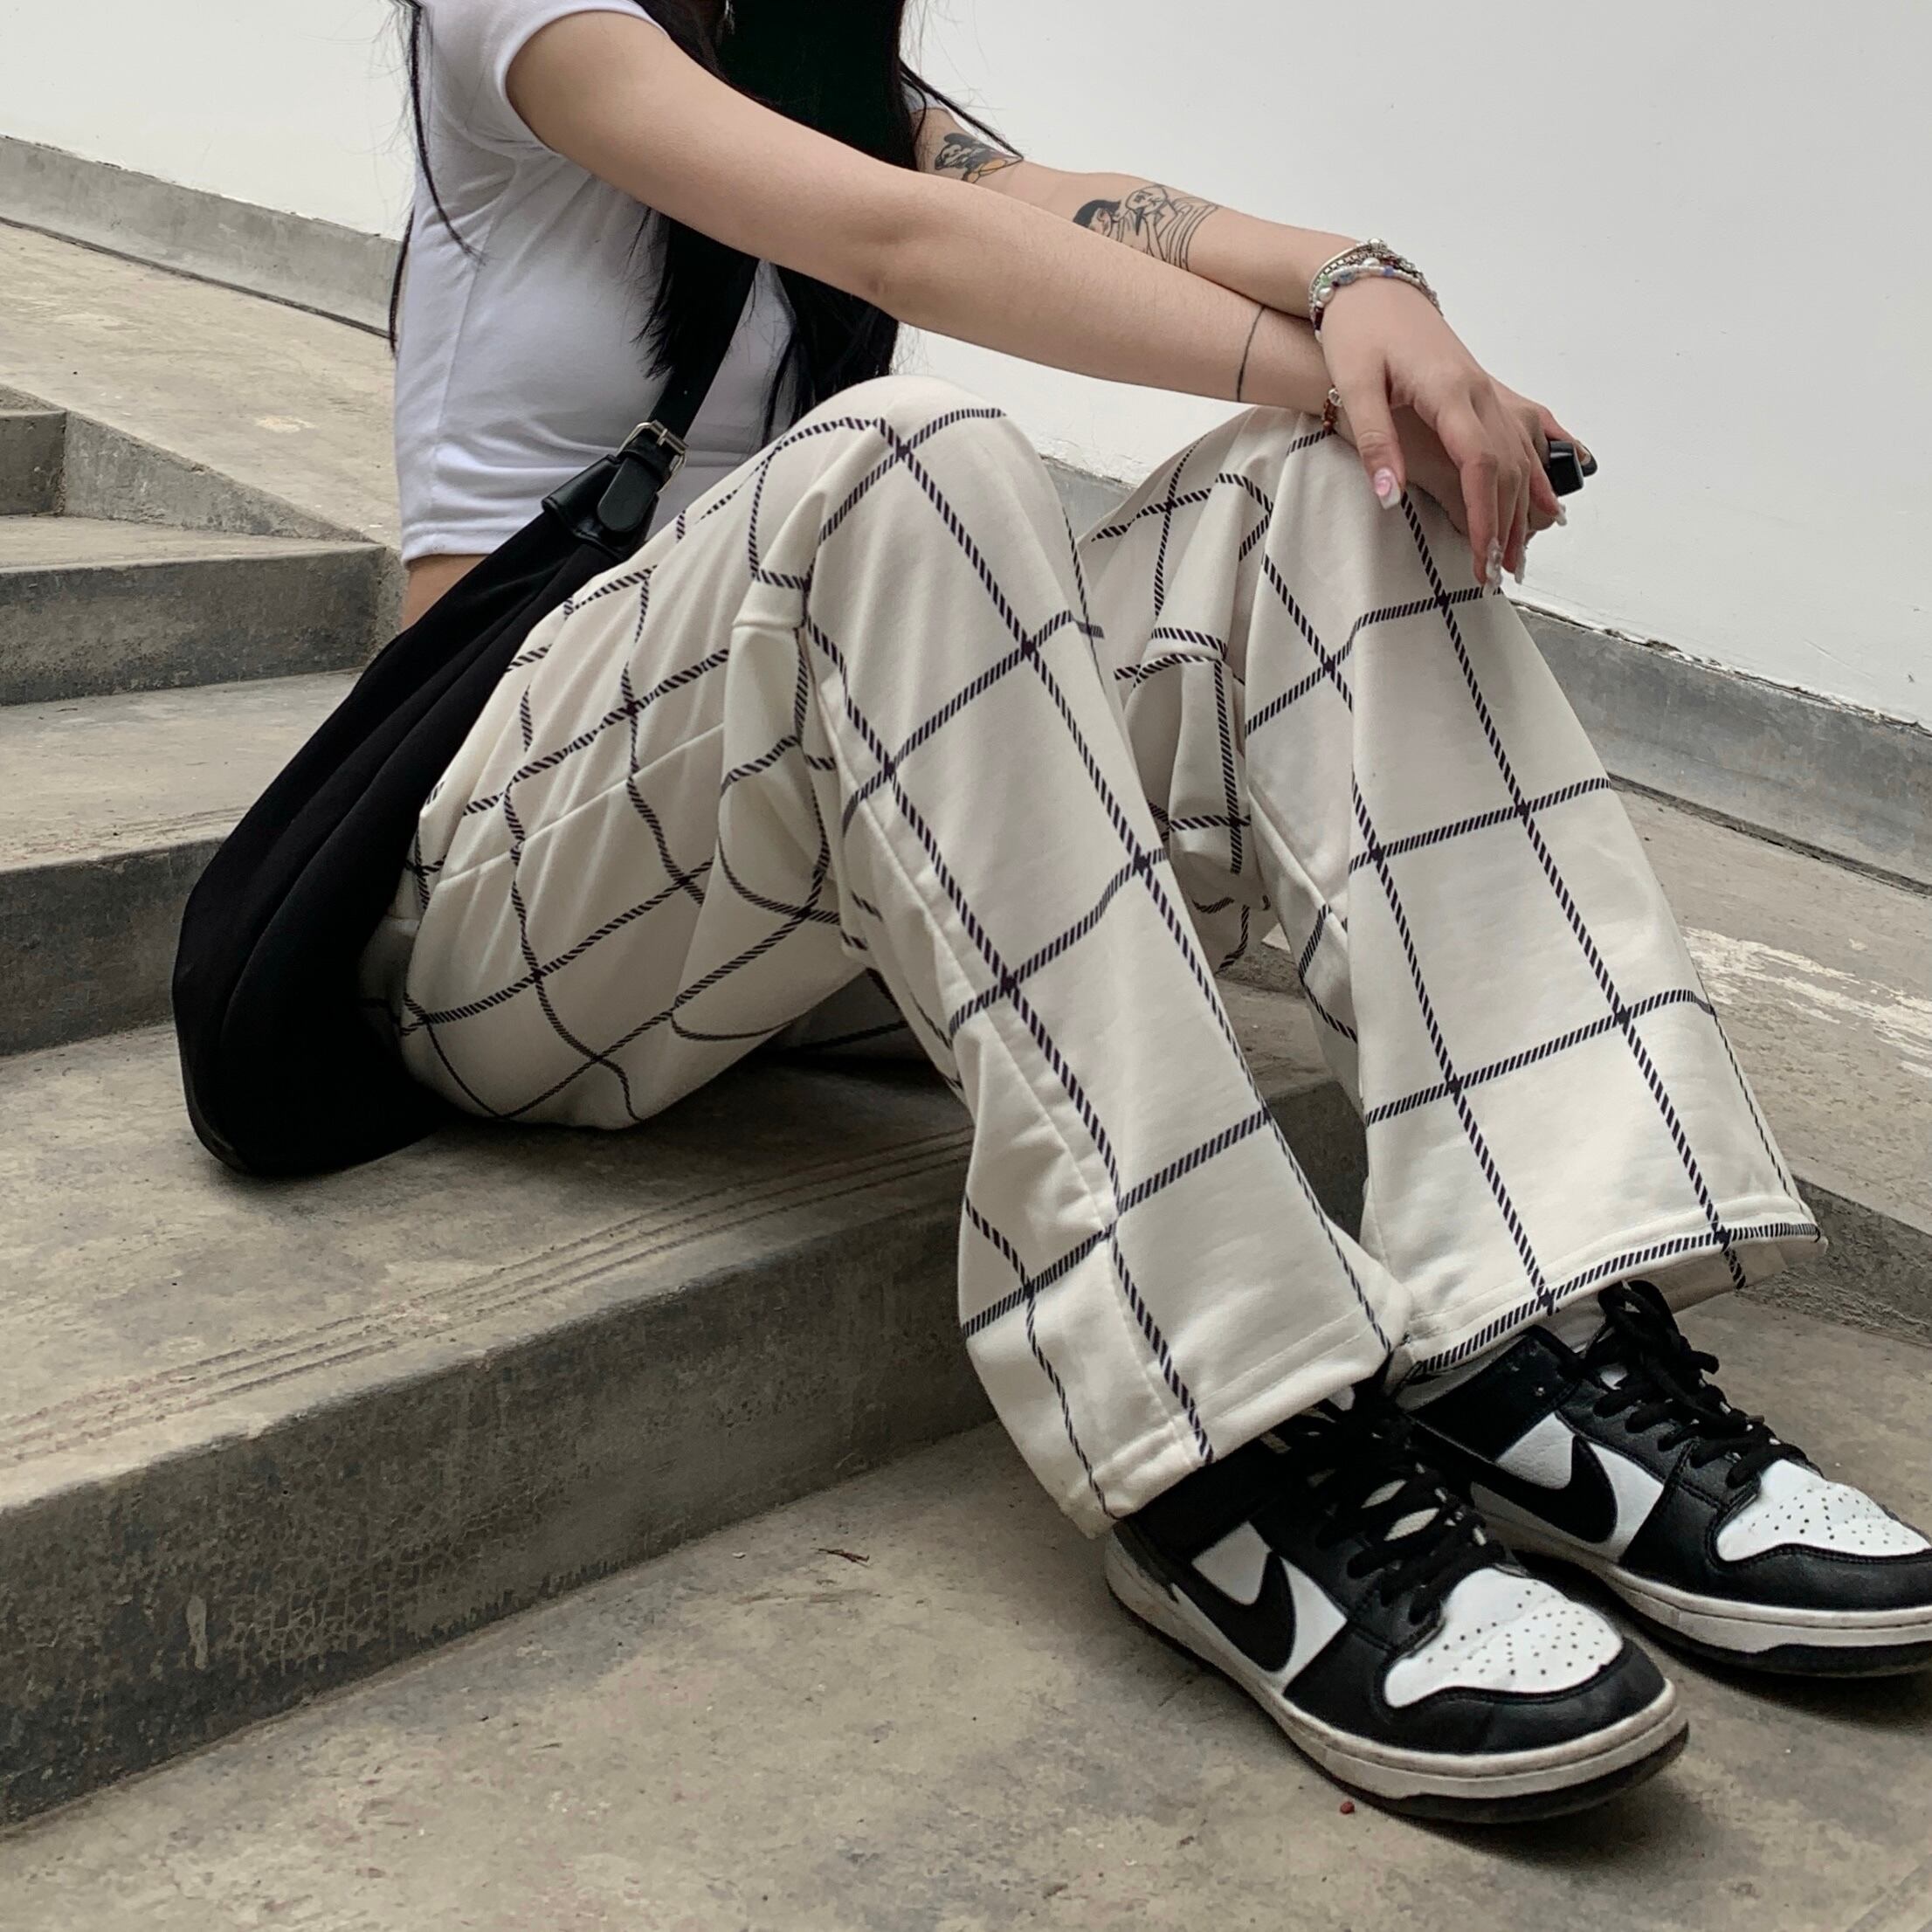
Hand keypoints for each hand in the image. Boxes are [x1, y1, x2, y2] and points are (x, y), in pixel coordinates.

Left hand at [1317, 276, 1585, 586]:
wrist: (1368, 288)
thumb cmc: (1356, 333)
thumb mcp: (1354, 385)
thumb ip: (1374, 441)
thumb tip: (1390, 496)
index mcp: (1449, 392)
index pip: (1479, 465)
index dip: (1483, 516)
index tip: (1481, 558)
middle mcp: (1477, 392)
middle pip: (1507, 468)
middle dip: (1506, 524)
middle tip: (1497, 573)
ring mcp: (1484, 389)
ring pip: (1520, 454)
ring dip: (1525, 506)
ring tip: (1519, 554)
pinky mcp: (1480, 389)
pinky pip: (1522, 433)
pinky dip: (1539, 467)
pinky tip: (1551, 493)